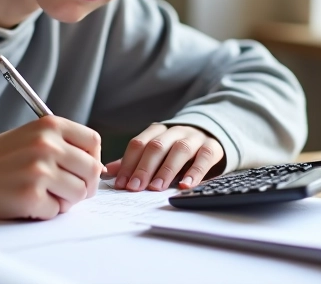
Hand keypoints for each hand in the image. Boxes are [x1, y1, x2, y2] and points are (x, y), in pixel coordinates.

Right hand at [0, 116, 103, 219]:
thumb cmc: (6, 158)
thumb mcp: (35, 136)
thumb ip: (65, 145)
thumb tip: (99, 168)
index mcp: (50, 125)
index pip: (93, 142)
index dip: (92, 158)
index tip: (80, 168)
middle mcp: (46, 145)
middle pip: (92, 170)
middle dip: (84, 184)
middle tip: (66, 189)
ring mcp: (39, 170)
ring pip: (79, 193)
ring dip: (66, 199)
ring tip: (46, 193)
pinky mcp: (31, 195)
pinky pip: (58, 210)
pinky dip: (47, 210)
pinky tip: (30, 201)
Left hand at [105, 124, 223, 191]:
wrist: (212, 134)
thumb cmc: (176, 149)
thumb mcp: (156, 152)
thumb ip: (134, 161)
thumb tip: (108, 172)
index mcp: (157, 131)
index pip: (138, 144)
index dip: (128, 164)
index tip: (121, 184)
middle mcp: (175, 131)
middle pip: (156, 146)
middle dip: (144, 168)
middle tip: (135, 188)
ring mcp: (194, 137)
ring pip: (179, 150)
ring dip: (166, 170)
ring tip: (156, 188)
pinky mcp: (212, 146)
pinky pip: (204, 157)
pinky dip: (195, 172)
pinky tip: (185, 186)